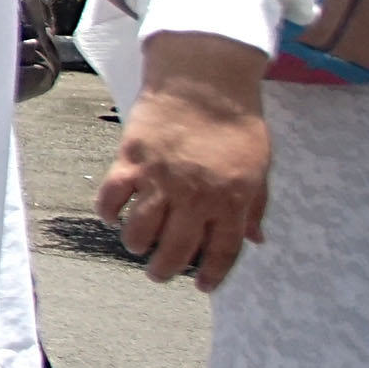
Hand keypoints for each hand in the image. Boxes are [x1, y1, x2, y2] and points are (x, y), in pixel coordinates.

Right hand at [100, 31, 272, 290]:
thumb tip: (255, 238)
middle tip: (158, 273)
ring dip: (137, 245)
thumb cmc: (238, 122)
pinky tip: (112, 217)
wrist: (205, 80)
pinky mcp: (131, 162)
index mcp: (231, 200)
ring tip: (137, 246)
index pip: (221, 252)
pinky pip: (112, 198)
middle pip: (175, 250)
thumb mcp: (260, 166)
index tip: (202, 287)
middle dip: (165, 269)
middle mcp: (195, 197)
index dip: (211, 275)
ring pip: (141, 231)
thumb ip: (255, 205)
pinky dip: (108, 213)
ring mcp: (160, 180)